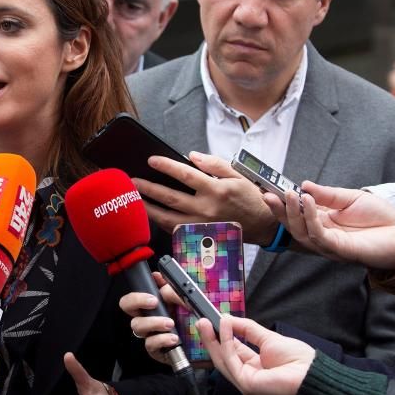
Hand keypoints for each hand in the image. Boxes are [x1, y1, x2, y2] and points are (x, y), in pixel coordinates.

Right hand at [118, 274, 183, 364]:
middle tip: (155, 302)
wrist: (197, 347)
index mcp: (150, 306)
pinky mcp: (154, 349)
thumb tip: (158, 276)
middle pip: (126, 306)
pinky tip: (173, 338)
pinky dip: (162, 339)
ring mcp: (148, 334)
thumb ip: (171, 288)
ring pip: (137, 325)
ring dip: (154, 322)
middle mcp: (145, 319)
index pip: (132, 297)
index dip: (136, 293)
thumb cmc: (186, 323)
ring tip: (170, 323)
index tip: (152, 294)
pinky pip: (150, 344)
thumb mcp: (182, 302)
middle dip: (138, 301)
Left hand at [133, 152, 278, 243]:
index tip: (152, 161)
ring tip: (134, 199)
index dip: (167, 167)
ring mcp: (201, 226)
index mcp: (217, 191)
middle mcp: (207, 210)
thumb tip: (192, 157)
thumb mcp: (237, 175)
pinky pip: (174, 230)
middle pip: (171, 198)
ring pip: (168, 218)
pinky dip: (159, 222)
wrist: (261, 225)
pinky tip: (149, 213)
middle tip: (133, 181)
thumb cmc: (248, 198)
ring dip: (148, 208)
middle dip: (149, 189)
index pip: (186, 176)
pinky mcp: (199, 237)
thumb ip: (214, 164)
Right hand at [197, 314, 314, 394]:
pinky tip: (224, 327)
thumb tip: (228, 319)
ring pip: (223, 360)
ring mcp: (245, 383)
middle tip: (202, 321)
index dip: (220, 338)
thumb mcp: (267, 338)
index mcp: (254, 369)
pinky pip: (231, 360)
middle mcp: (247, 378)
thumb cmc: (297, 359)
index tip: (211, 323)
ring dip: (214, 339)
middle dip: (211, 339)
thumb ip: (246, 329)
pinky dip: (226, 342)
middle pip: (223, 358)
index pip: (231, 353)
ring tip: (207, 321)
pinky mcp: (246, 384)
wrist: (311, 371)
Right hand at [264, 181, 394, 269]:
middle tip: (270, 193)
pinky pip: (318, 234)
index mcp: (323, 222)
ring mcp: (328, 244)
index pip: (296, 214)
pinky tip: (308, 201)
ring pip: (301, 232)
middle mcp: (322, 235)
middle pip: (292, 226)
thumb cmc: (379, 217)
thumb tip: (304, 185)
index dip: (281, 204)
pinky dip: (310, 217)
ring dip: (292, 213)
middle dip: (279, 210)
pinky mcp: (339, 250)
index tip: (268, 189)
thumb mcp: (350, 198)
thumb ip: (327, 194)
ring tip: (289, 193)